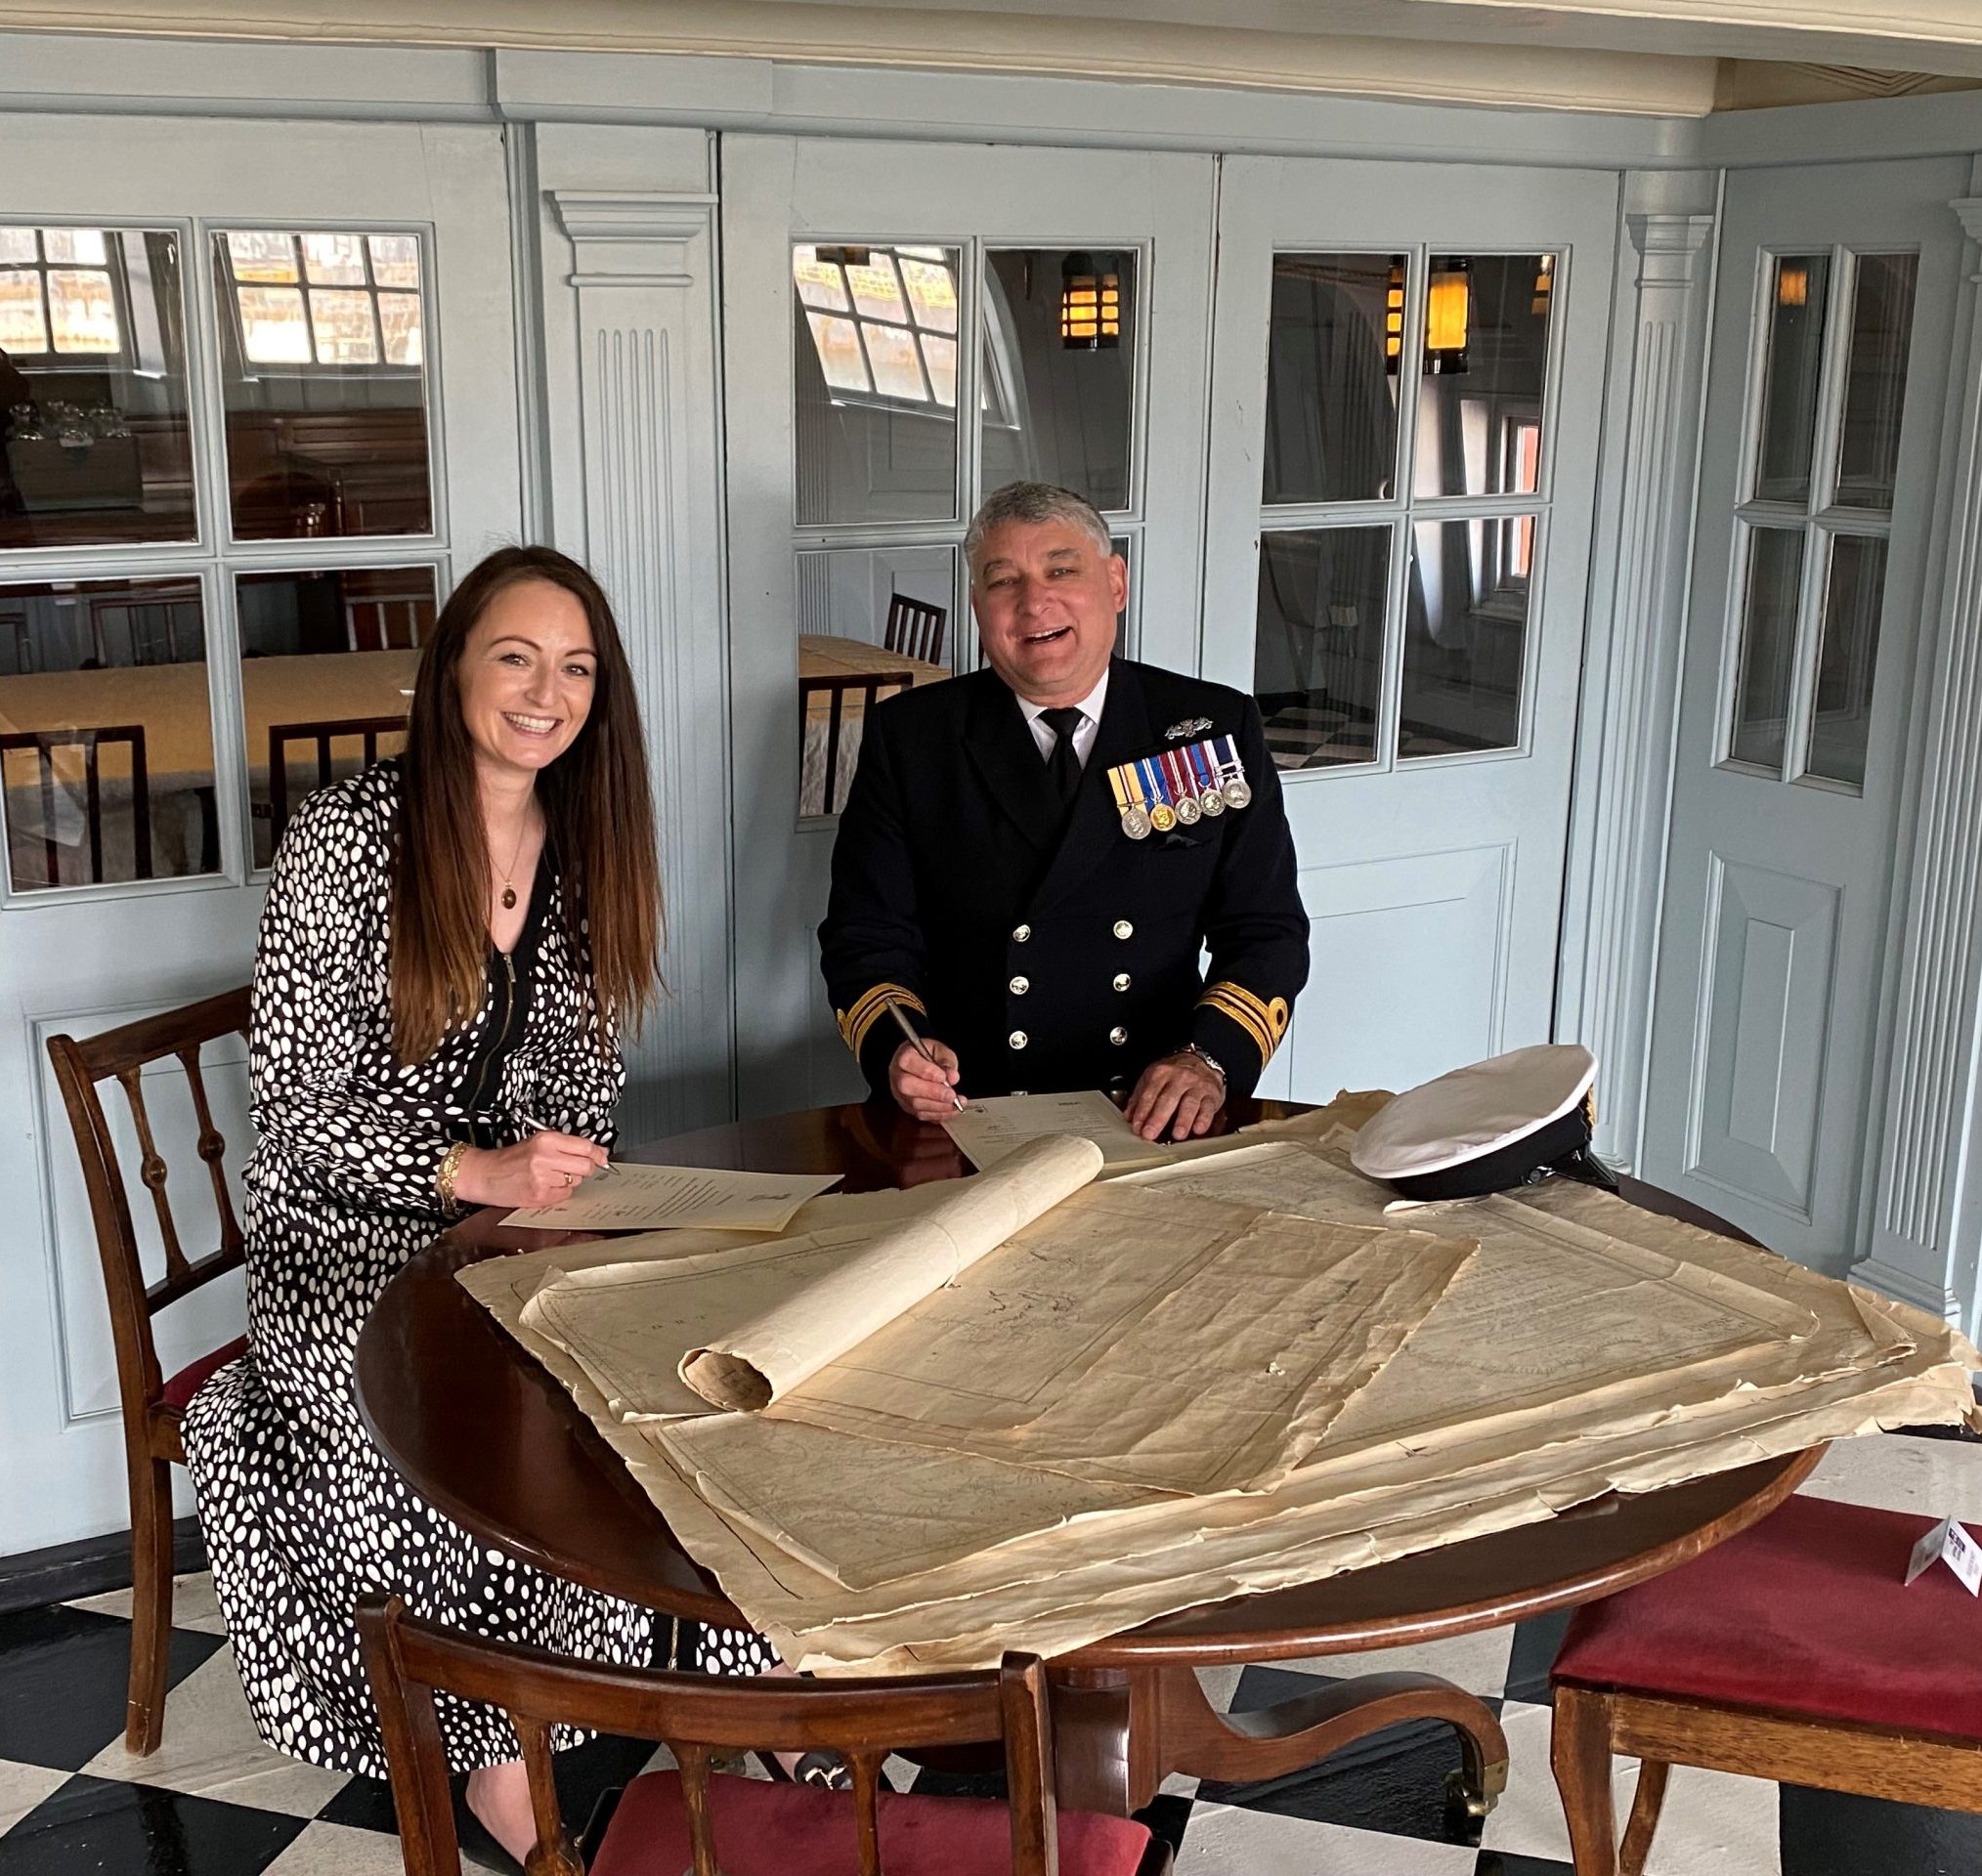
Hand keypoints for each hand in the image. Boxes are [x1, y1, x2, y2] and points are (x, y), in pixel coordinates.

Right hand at [452, 1131, 609, 1209]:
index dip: (598, 1153)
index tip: (602, 1157)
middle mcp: (545, 1157)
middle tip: (573, 1168)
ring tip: (550, 1176)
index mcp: (546, 1140)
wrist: (484, 1174)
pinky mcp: (539, 1195)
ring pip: (576, 1181)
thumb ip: (566, 1145)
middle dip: (585, 1169)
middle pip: (586, 1166)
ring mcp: (543, 1178)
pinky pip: (565, 1195)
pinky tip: (545, 1187)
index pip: (585, 1146)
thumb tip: (597, 1151)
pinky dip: (559, 1193)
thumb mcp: (537, 1143)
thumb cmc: (510, 1159)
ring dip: (569, 1181)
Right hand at [889, 1038, 963, 1122]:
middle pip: (907, 1086)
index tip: (943, 1076)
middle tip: (951, 1095)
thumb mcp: (940, 1050)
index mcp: (903, 1056)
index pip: (908, 1062)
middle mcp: (897, 1075)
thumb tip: (952, 1077)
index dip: (926, 1071)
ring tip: (956, 1104)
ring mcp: (900, 1093)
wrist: (922, 1064)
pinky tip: (951, 1111)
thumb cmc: (930, 1055)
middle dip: (932, 1092)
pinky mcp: (907, 1106)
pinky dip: (938, 1114)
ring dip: (938, 1106)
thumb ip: (946, 1061)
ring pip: (914, 1103)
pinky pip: (920, 1114)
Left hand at [1125, 1052, 1225, 1141]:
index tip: (1137, 1127)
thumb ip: (1140, 1097)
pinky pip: (1208, 1107)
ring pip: (1190, 1103)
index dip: (1142, 1112)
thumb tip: (1129, 1116)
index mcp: (1161, 1073)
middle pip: (1167, 1099)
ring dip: (1183, 1120)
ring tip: (1177, 1135)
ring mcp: (1197, 1086)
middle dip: (1158, 1118)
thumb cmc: (1175, 1073)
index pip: (1149, 1094)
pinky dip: (1204, 1119)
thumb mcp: (1153, 1078)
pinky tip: (1198, 1129)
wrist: (1201, 1060)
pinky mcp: (1212, 1094)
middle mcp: (1180, 1078)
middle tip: (1150, 1133)